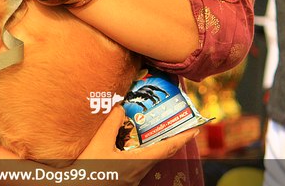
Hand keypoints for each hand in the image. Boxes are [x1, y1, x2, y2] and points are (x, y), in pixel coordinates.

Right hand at [71, 107, 196, 185]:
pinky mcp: (122, 180)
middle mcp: (138, 172)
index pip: (167, 148)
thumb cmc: (88, 173)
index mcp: (138, 163)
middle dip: (172, 139)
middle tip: (179, 125)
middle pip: (161, 154)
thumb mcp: (98, 143)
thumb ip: (111, 123)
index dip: (182, 137)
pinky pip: (137, 163)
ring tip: (157, 130)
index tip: (196, 128)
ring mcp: (131, 178)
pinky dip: (141, 151)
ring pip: (149, 159)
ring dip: (156, 145)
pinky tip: (132, 144)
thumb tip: (120, 106)